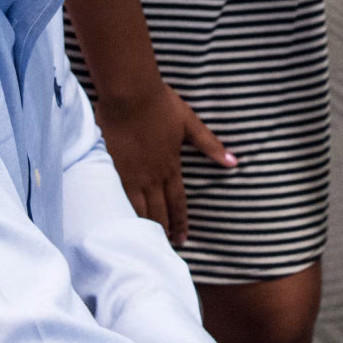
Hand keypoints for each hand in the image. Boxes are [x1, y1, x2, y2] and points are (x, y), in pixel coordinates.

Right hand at [93, 80, 234, 244]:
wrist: (129, 94)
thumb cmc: (159, 104)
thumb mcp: (190, 123)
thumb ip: (210, 144)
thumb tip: (233, 161)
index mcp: (170, 167)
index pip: (178, 202)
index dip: (181, 222)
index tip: (183, 239)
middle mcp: (151, 176)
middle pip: (158, 211)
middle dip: (163, 231)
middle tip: (165, 248)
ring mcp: (129, 174)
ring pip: (137, 209)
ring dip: (143, 226)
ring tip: (143, 242)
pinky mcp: (109, 168)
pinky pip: (115, 198)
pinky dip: (120, 213)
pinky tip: (118, 223)